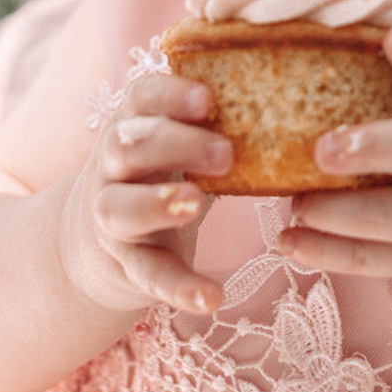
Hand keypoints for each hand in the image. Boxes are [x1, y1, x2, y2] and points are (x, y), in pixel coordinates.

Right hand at [60, 72, 232, 315]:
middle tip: (227, 153)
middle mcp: (112, 164)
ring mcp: (111, 215)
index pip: (141, 96)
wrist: (99, 242)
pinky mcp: (125, 263)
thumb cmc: (163, 173)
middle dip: (176, 144)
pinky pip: (148, 274)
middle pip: (129, 144)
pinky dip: (180, 287)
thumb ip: (217, 121)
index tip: (209, 99)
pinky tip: (213, 297)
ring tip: (196, 203)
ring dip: (157, 203)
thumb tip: (292, 96)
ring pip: (121, 206)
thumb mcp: (179, 141)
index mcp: (133, 122)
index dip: (171, 94)